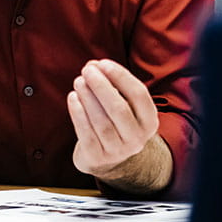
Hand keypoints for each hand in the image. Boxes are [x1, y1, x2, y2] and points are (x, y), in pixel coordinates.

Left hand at [67, 59, 159, 177]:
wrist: (107, 157)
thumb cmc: (115, 120)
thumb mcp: (122, 103)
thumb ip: (111, 83)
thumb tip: (93, 66)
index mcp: (149, 121)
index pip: (139, 94)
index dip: (121, 76)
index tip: (103, 63)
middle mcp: (137, 139)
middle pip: (119, 109)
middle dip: (101, 86)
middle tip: (87, 70)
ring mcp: (118, 151)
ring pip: (101, 122)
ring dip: (88, 97)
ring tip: (78, 81)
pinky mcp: (97, 158)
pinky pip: (86, 134)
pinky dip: (78, 114)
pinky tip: (72, 97)